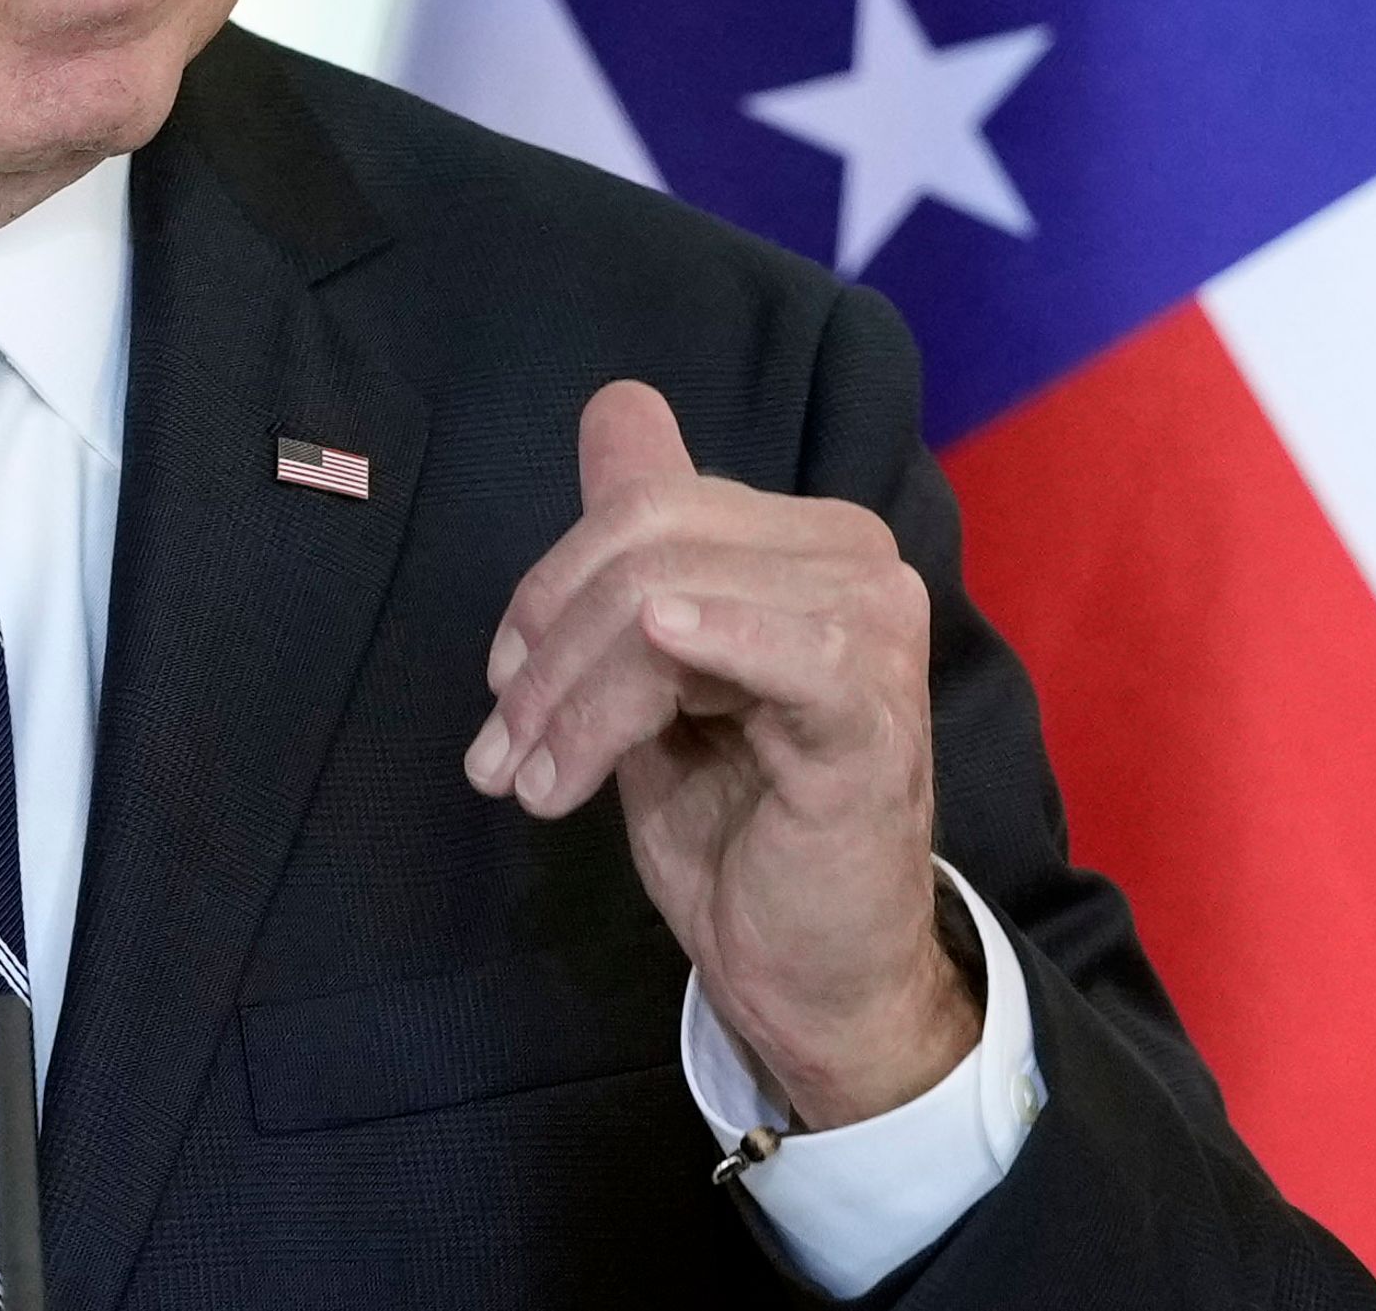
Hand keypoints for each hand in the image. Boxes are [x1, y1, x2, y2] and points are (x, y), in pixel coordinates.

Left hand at [464, 379, 980, 1128]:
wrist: (813, 973)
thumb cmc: (738, 824)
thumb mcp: (660, 674)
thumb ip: (642, 547)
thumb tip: (616, 402)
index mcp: (803, 539)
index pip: (645, 503)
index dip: (551, 584)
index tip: (506, 686)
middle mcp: (851, 558)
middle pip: (646, 540)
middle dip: (547, 651)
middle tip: (503, 754)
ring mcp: (871, 628)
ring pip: (666, 598)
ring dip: (576, 702)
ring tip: (540, 784)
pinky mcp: (869, 710)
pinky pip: (780, 649)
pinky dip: (705, 641)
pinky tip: (663, 645)